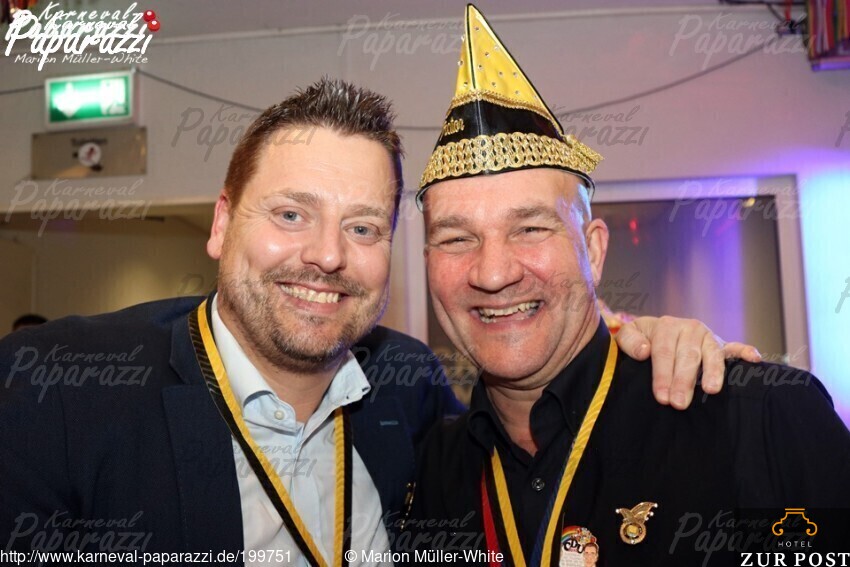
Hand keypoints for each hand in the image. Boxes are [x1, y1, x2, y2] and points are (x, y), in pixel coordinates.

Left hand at [614, 316, 760, 409]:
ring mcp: (708, 336)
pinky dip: (745, 352)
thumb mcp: (629, 335)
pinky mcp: (721, 344)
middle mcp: (689, 328)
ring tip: (711, 390)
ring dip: (713, 372)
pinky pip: (735, 347)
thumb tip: (644, 351)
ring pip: (712, 354)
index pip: (664, 352)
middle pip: (688, 356)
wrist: (656, 332)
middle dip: (683, 381)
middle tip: (679, 404)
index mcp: (666, 326)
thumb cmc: (641, 340)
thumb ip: (630, 341)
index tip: (661, 396)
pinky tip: (754, 359)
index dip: (662, 374)